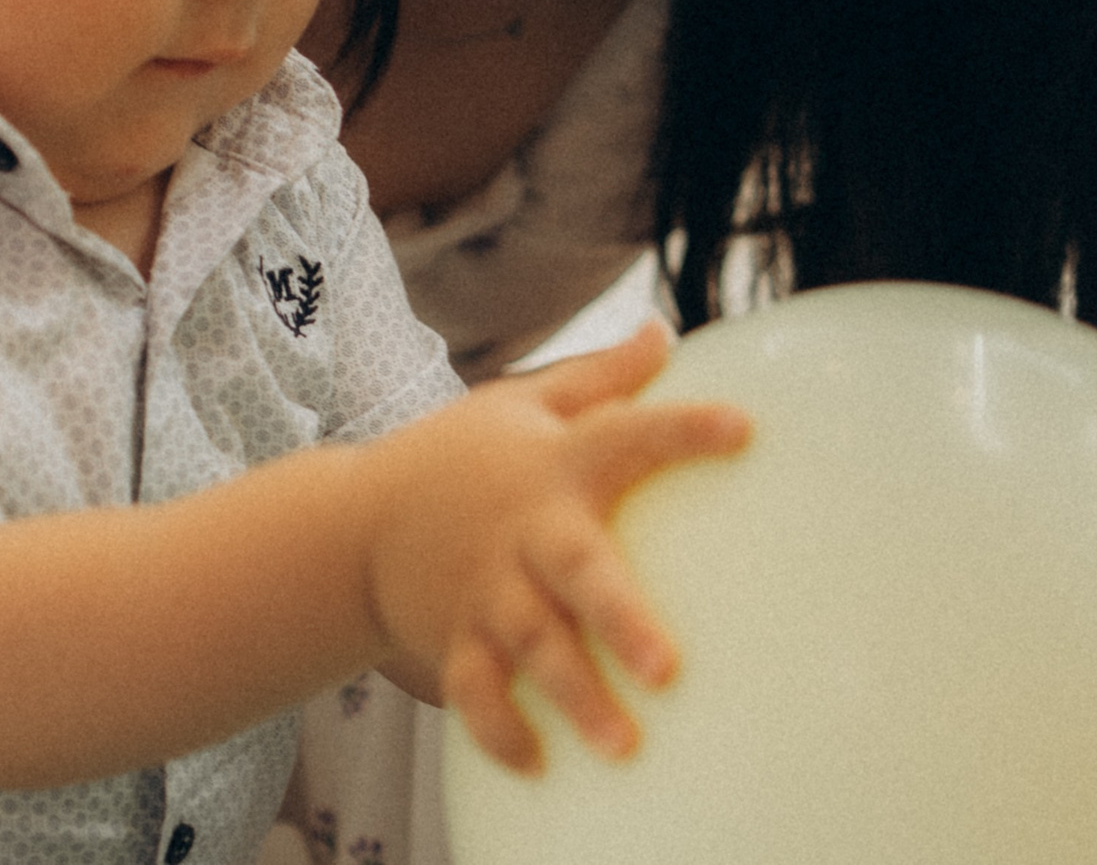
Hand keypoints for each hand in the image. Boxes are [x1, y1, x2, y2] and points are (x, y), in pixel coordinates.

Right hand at [361, 323, 749, 774]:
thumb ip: (600, 377)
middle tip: (667, 669)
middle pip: (578, 572)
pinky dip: (499, 730)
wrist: (353, 521)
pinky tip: (538, 766)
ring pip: (532, 647)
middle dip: (619, 619)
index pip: (627, 435)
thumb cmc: (460, 457)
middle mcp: (522, 532)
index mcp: (552, 465)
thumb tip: (667, 331)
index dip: (683, 429)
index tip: (743, 428)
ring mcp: (484, 592)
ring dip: (574, 696)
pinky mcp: (454, 639)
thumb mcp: (522, 402)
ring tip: (623, 747)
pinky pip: (475, 692)